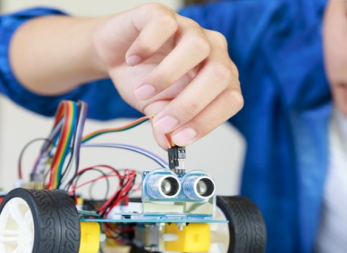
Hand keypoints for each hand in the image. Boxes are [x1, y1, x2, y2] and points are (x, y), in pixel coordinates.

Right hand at [92, 3, 241, 148]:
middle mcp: (212, 51)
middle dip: (190, 105)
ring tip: (142, 92)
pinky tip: (133, 60)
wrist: (116, 55)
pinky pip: (165, 25)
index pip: (231, 100)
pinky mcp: (163, 13)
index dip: (208, 121)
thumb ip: (166, 127)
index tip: (180, 138)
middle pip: (220, 75)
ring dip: (167, 77)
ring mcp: (190, 28)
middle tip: (161, 122)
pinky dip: (147, 47)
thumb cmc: (144, 82)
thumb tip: (169, 144)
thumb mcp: (156, 111)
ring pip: (197, 48)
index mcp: (219, 78)